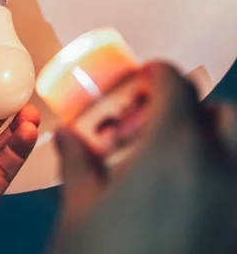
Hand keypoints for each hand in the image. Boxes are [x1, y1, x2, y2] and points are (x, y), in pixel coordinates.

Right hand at [52, 62, 236, 253]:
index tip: (141, 78)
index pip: (175, 88)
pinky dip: (215, 180)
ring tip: (168, 165)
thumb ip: (78, 163)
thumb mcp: (79, 211)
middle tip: (153, 126)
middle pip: (223, 116)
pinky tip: (180, 201)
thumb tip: (67, 137)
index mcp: (173, 153)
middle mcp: (221, 172)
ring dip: (209, 144)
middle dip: (191, 110)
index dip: (155, 75)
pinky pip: (233, 188)